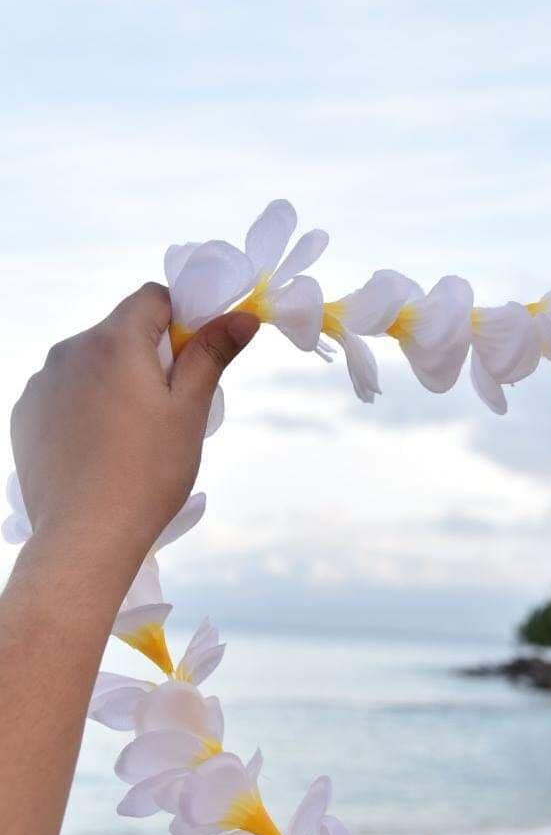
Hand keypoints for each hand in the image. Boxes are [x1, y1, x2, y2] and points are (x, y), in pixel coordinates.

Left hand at [10, 284, 257, 588]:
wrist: (85, 536)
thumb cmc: (148, 473)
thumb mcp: (190, 411)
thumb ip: (212, 354)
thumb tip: (242, 315)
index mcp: (113, 341)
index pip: (153, 298)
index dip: (182, 319)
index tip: (196, 359)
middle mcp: (69, 350)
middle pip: (121, 331)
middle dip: (149, 356)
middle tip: (170, 409)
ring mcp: (41, 383)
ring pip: (91, 364)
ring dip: (115, 381)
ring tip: (132, 437)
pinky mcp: (25, 414)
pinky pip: (64, 393)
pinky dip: (85, 407)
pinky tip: (100, 449)